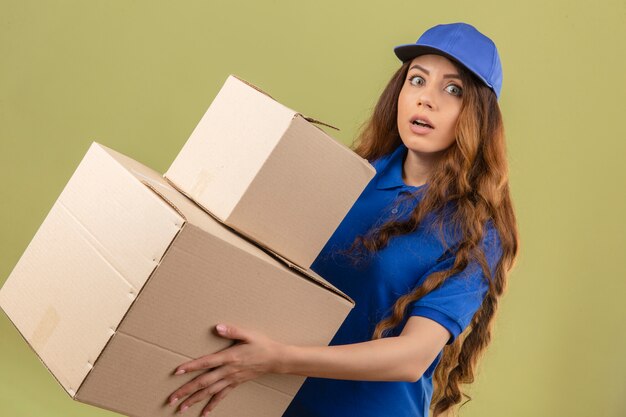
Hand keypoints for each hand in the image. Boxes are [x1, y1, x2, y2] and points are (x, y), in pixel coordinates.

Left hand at [168, 323, 286, 414]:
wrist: (275, 358)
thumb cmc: (261, 344)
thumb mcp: (248, 334)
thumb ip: (232, 330)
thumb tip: (217, 327)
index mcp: (229, 357)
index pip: (206, 363)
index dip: (191, 367)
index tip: (177, 371)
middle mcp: (228, 370)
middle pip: (204, 382)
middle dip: (186, 390)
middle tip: (172, 398)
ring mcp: (231, 379)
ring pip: (210, 392)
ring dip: (195, 400)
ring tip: (181, 407)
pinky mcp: (235, 384)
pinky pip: (222, 396)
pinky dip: (212, 405)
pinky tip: (204, 413)